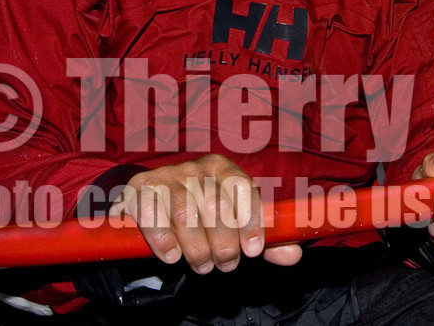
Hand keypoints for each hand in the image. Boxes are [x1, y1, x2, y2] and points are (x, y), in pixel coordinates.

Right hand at [108, 154, 302, 272]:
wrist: (150, 205)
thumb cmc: (200, 216)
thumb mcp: (233, 225)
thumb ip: (263, 240)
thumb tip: (293, 254)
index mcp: (222, 168)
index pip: (242, 186)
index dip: (250, 219)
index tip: (253, 250)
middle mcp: (195, 168)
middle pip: (215, 203)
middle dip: (223, 242)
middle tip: (225, 266)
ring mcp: (165, 177)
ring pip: (185, 212)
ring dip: (196, 248)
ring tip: (202, 265)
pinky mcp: (139, 190)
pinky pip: (152, 214)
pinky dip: (164, 240)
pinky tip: (172, 256)